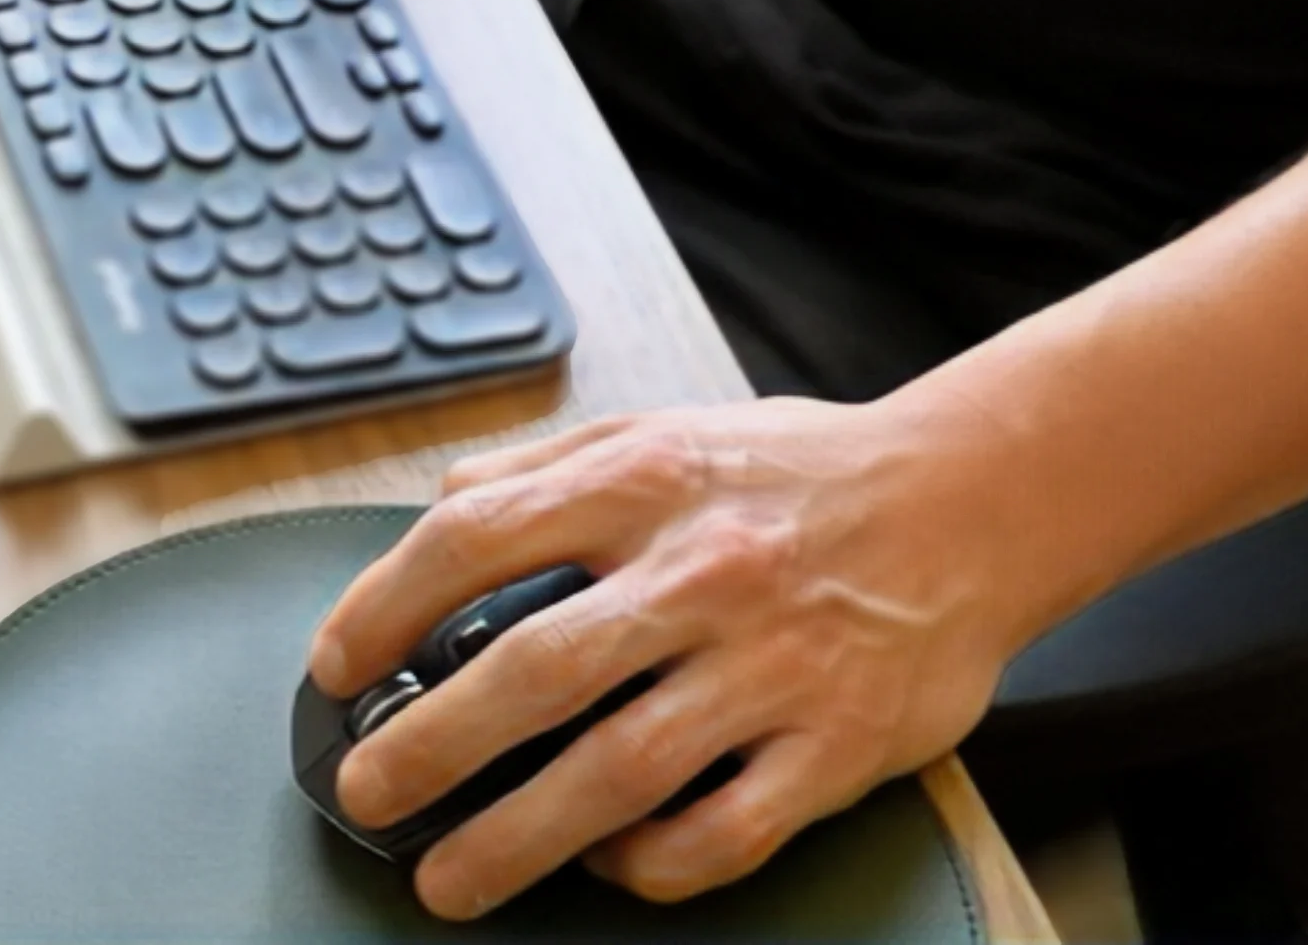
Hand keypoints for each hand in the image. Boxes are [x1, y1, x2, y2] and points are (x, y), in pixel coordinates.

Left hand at [303, 393, 1044, 916]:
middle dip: (430, 744)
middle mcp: (703, 570)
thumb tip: (442, 507)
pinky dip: (651, 863)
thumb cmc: (802, 472)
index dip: (387, 602)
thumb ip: (551, 465)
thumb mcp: (669, 429)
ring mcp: (771, 666)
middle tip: (368, 792)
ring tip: (450, 879)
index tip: (336, 661)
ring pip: (619, 772)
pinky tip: (606, 868)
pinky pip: (723, 831)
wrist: (971, 500)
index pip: (479, 536)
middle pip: (536, 671)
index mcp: (648, 480)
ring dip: (517, 836)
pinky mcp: (833, 746)